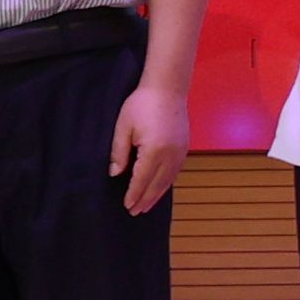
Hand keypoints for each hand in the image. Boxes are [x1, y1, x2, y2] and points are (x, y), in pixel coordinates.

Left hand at [108, 82, 187, 214]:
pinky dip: (166, 184)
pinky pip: (175, 172)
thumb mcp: (123, 126)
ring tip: (147, 206)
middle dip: (145, 199)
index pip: (142, 179)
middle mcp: (170, 155)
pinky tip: (160, 188)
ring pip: (168, 180)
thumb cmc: (141, 104)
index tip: (127, 206)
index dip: (134, 194)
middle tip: (135, 212)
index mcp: (154, 150)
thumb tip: (115, 174)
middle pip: (157, 184)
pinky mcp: (184, 148)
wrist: (168, 88)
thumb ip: (119, 152)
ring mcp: (180, 152)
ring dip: (157, 195)